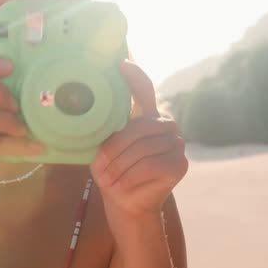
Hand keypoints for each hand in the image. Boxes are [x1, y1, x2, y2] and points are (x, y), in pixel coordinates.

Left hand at [91, 62, 187, 221]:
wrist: (126, 204)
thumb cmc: (113, 173)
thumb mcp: (104, 149)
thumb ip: (106, 130)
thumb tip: (88, 110)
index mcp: (145, 116)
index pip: (143, 90)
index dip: (134, 76)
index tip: (121, 63)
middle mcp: (164, 125)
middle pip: (137, 128)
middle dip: (114, 150)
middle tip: (98, 171)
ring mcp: (176, 143)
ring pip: (141, 149)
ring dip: (119, 168)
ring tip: (108, 181)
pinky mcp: (180, 163)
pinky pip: (150, 165)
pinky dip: (131, 178)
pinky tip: (122, 187)